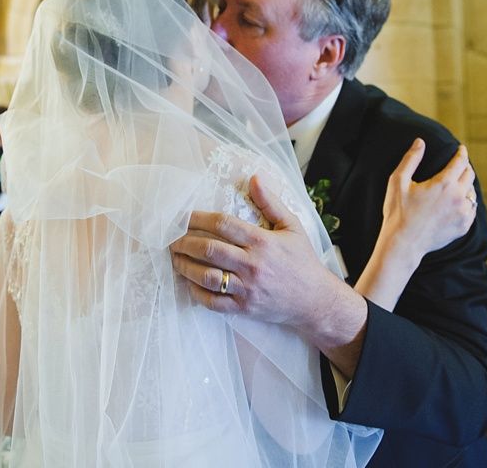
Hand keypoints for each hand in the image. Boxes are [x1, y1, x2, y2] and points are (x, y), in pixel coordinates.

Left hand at [170, 173, 358, 327]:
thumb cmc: (302, 261)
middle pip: (208, 250)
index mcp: (262, 241)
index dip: (197, 218)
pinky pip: (212, 302)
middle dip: (183, 242)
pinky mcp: (244, 308)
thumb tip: (254, 178)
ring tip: (175, 258)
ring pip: (206, 276)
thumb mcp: (292, 226)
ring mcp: (247, 288)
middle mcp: (252, 264)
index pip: (222, 224)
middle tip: (170, 238)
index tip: (182, 216)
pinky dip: (196, 292)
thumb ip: (271, 202)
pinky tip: (188, 282)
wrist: (316, 301)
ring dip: (184, 266)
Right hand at [381, 139, 476, 260]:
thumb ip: (410, 159)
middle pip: (470, 175)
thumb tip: (420, 141)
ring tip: (457, 184)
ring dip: (466, 185)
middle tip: (459, 165)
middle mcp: (458, 197)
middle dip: (465, 167)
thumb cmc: (398, 212)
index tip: (461, 149)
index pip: (460, 162)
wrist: (404, 243)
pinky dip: (467, 203)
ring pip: (472, 193)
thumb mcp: (398, 182)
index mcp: (444, 183)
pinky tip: (458, 203)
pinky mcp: (463, 226)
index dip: (461, 153)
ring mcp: (463, 213)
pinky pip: (472, 210)